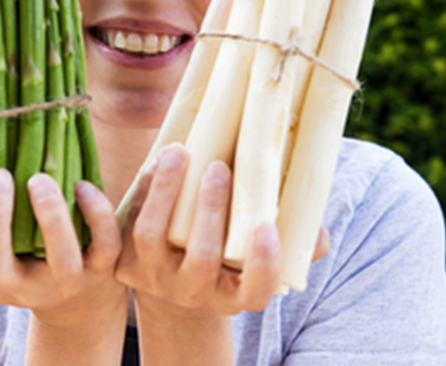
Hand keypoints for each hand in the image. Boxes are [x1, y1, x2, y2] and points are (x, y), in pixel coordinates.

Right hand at [0, 169, 125, 327]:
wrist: (78, 298)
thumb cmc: (22, 253)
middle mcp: (16, 286)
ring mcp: (61, 281)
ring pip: (59, 260)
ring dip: (49, 216)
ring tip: (39, 178)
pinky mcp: (100, 269)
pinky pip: (103, 246)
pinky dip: (95, 214)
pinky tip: (82, 185)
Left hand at [115, 144, 329, 317]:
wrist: (175, 275)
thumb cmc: (230, 252)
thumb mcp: (259, 253)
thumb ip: (294, 243)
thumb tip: (320, 232)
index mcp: (234, 294)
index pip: (255, 291)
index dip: (262, 264)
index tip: (267, 227)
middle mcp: (194, 291)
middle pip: (200, 258)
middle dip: (210, 210)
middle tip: (221, 168)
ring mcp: (156, 276)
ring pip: (152, 237)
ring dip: (167, 191)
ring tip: (181, 152)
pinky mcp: (126, 258)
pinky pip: (127, 224)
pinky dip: (143, 188)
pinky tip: (159, 160)